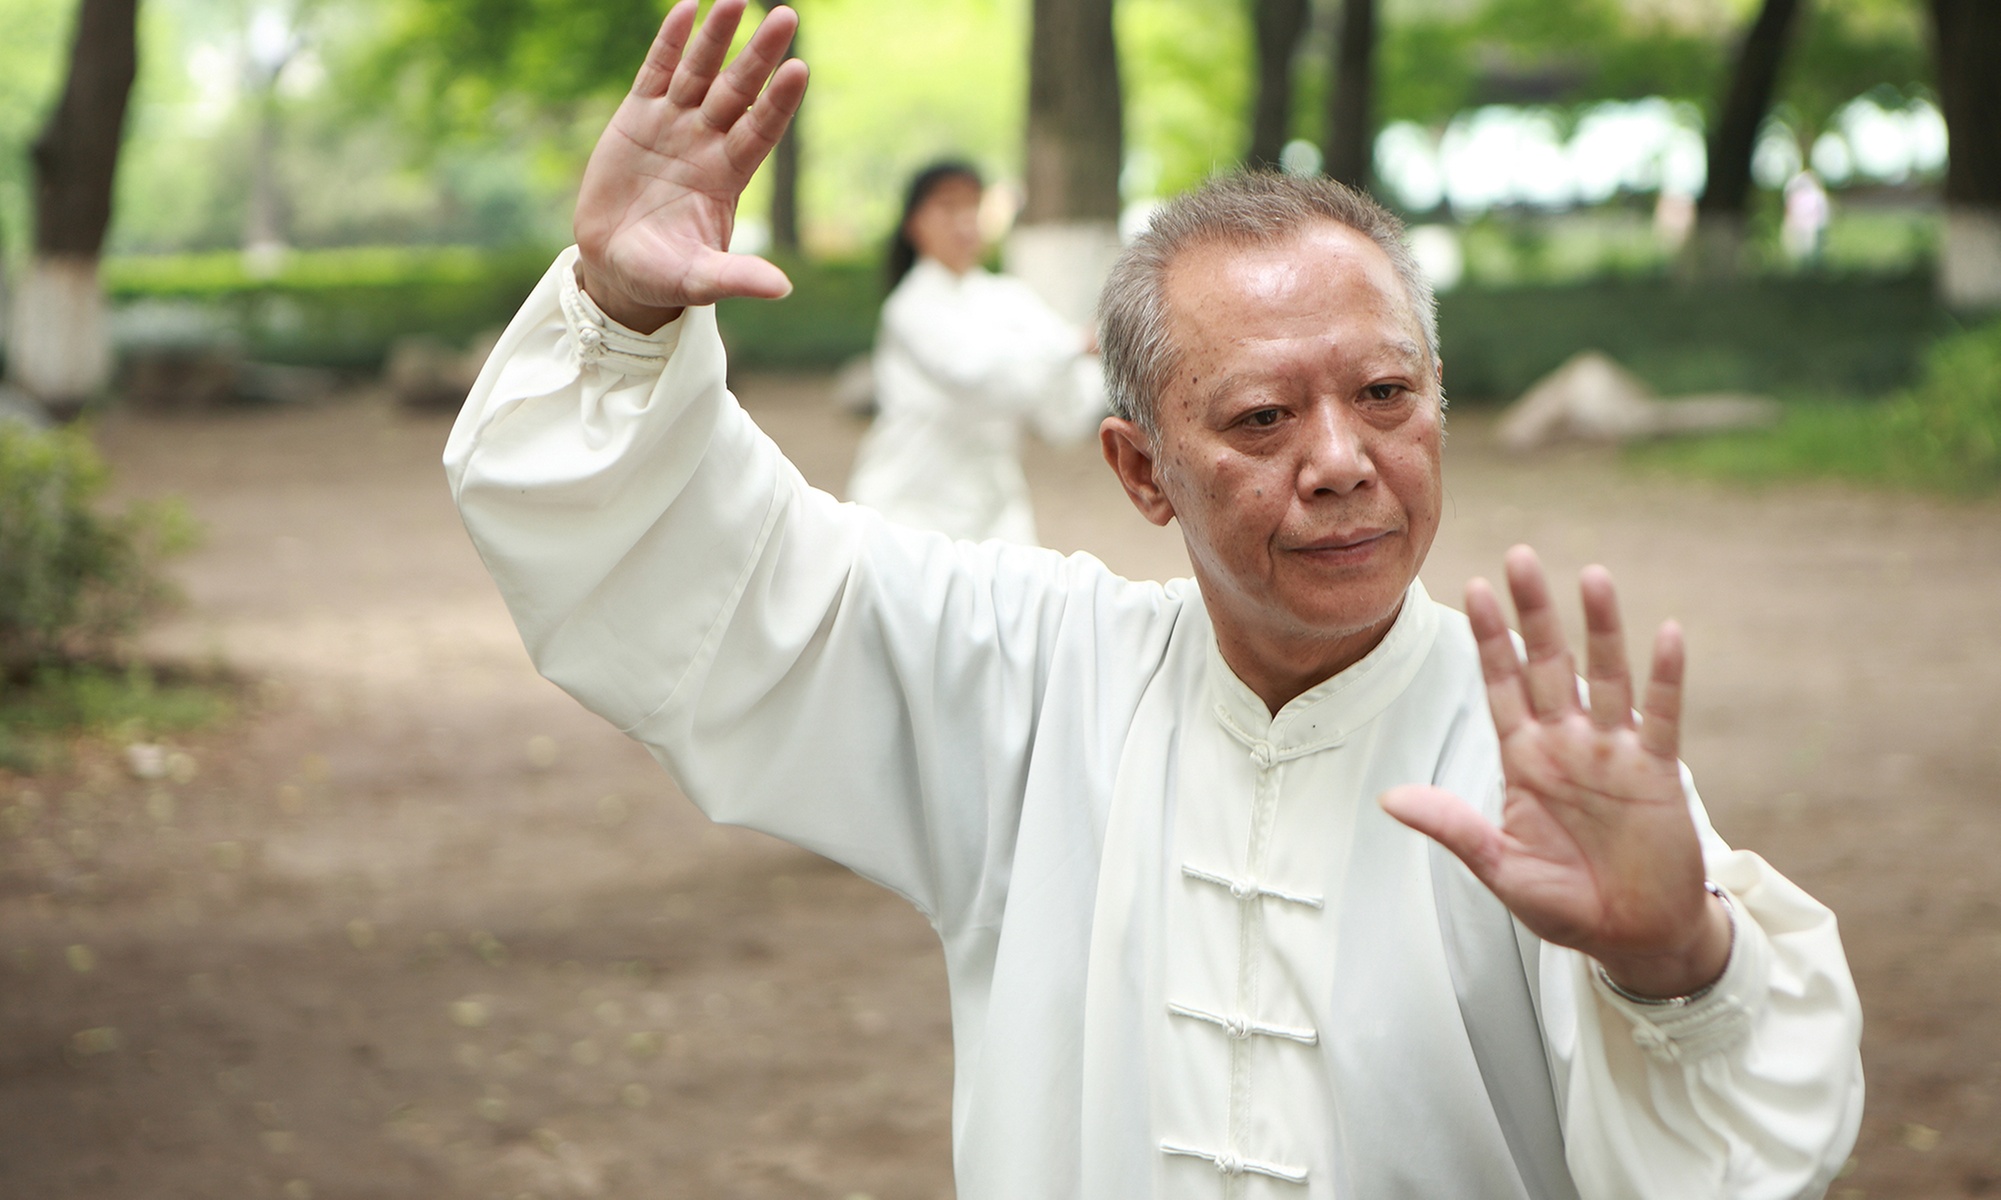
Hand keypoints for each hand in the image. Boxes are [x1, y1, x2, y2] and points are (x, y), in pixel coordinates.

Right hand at [572, 0, 806, 331]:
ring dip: (717, 37)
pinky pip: (657, 72)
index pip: (762, 130)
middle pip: (740, 90)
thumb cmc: (662, 276)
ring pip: (701, 72)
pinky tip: (687, 10)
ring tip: (734, 0)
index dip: (779, 102)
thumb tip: (783, 289)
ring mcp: (674, 125)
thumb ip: (736, 278)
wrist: (613, 265)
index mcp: (728, 176)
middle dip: (760, 55)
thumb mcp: (698, 281)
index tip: (800, 70)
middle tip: (786, 15)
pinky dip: (670, 43)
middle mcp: (707, 143)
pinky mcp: (637, 117)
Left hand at [1380, 545, 1731, 998]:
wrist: (1633, 937)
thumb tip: (1390, 799)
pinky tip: (1668, 635)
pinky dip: (1665, 678)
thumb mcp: (1501, 869)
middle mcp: (1566, 743)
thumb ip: (1454, 828)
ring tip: (1592, 575)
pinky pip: (1661, 716)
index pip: (1500, 685)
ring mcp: (1613, 752)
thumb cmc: (1565, 903)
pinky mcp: (1657, 772)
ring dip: (1600, 628)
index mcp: (1523, 760)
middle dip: (1532, 613)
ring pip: (1606, 675)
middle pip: (1547, 664)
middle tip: (1520, 556)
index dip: (1487, 640)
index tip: (1469, 589)